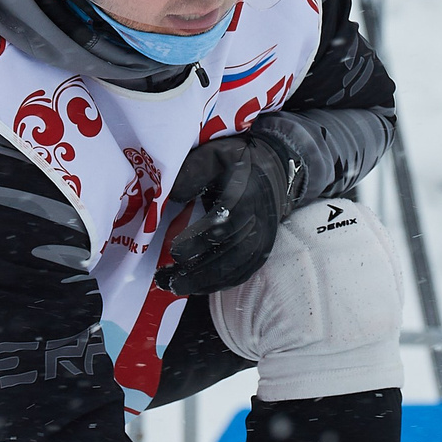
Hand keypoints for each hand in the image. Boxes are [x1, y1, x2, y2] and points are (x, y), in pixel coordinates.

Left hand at [159, 134, 298, 295]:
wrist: (274, 170)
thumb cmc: (237, 161)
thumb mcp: (213, 155)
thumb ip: (193, 171)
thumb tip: (173, 196)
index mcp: (246, 193)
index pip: (224, 222)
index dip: (200, 240)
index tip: (175, 251)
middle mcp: (258, 220)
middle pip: (230, 252)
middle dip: (198, 270)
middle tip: (167, 279)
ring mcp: (263, 238)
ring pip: (236, 268)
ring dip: (204, 282)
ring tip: (174, 286)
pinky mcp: (262, 251)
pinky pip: (242, 274)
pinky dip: (218, 284)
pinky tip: (195, 286)